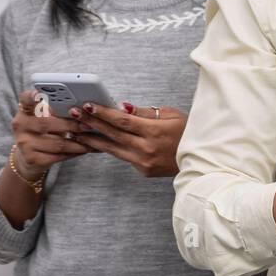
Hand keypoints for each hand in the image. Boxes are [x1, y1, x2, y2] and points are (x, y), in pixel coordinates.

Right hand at [11, 89, 91, 178]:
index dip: (31, 96)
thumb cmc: (44, 131)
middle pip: (47, 123)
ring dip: (77, 142)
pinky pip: (58, 156)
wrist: (30, 157)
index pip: (25, 99)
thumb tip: (84, 106)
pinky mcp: (32, 159)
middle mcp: (20, 125)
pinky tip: (83, 150)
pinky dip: (73, 153)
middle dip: (71, 125)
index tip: (39, 94)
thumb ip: (58, 110)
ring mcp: (24, 143)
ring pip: (57, 143)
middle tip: (89, 125)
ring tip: (91, 140)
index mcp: (25, 110)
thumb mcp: (46, 117)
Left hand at [71, 101, 186, 177]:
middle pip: (113, 133)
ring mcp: (144, 162)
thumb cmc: (188, 133)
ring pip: (112, 148)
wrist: (200, 160)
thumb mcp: (171, 115)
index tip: (88, 105)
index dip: (103, 112)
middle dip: (92, 122)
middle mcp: (147, 148)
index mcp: (155, 131)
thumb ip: (145, 112)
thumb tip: (123, 107)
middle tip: (75, 114)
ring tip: (76, 131)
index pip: (122, 120)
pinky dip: (109, 148)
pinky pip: (123, 156)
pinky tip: (96, 142)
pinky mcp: (143, 171)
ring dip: (93, 139)